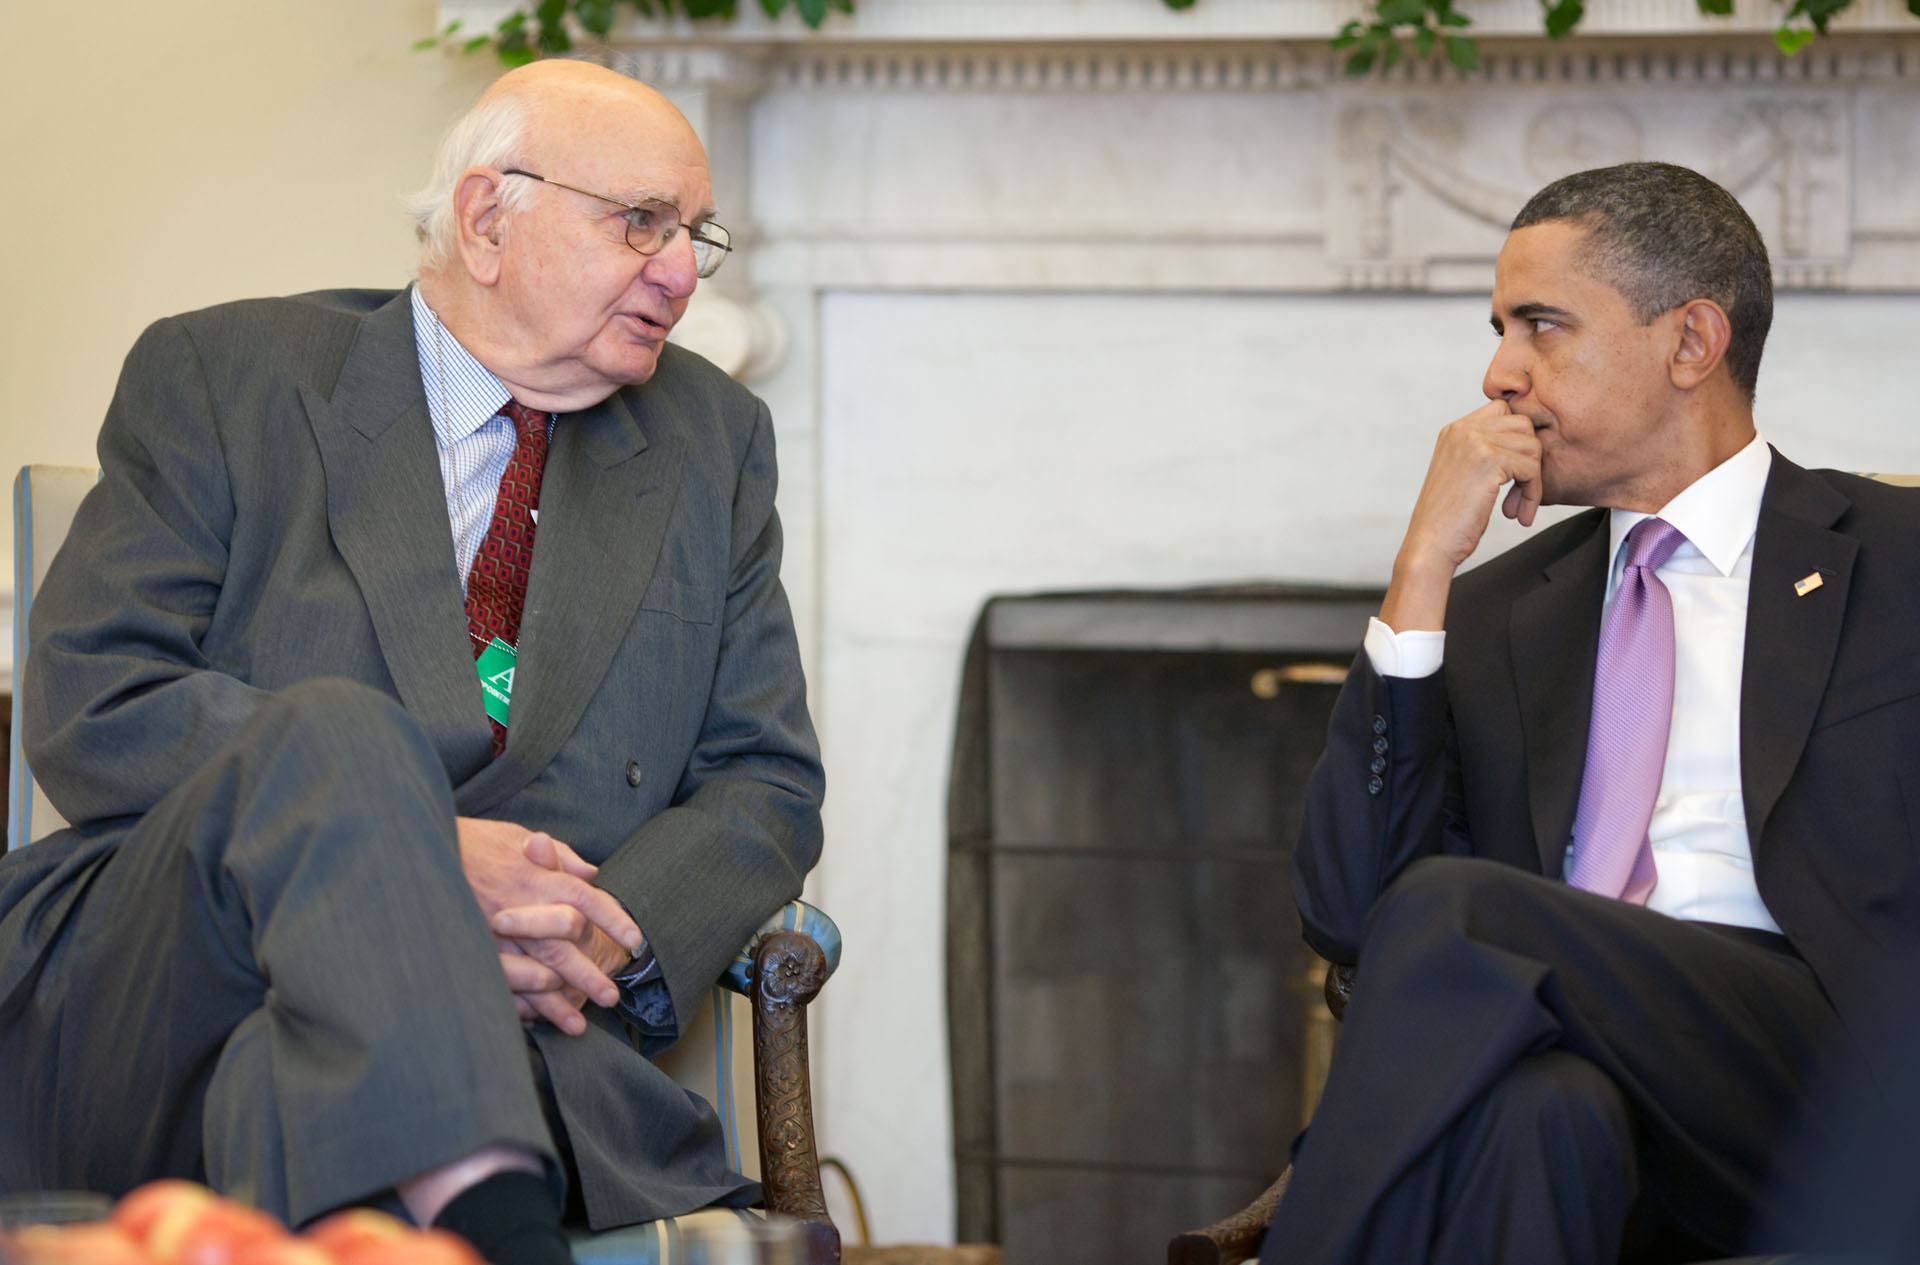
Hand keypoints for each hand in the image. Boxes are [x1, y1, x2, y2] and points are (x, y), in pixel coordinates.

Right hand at [457, 818, 641, 1034]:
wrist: (413, 849)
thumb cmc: (468, 841)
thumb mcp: (512, 836)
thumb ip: (555, 855)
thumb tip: (590, 872)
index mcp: (533, 876)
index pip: (585, 899)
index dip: (614, 919)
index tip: (636, 939)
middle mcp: (516, 906)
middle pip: (562, 946)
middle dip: (588, 975)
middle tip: (611, 998)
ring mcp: (489, 934)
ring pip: (531, 975)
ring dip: (555, 1003)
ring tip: (577, 1025)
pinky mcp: (466, 953)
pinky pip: (496, 986)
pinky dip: (516, 1006)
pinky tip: (533, 1023)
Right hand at [1379, 400, 1541, 632]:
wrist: (1429, 545)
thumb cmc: (1447, 519)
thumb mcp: (1462, 474)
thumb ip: (1484, 452)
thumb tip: (1527, 442)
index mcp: (1454, 431)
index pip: (1503, 410)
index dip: (1517, 438)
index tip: (1515, 471)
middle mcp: (1463, 430)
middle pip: (1522, 424)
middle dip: (1529, 459)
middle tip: (1520, 492)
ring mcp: (1475, 442)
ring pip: (1532, 445)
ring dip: (1533, 479)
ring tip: (1518, 507)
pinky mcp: (1490, 460)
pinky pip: (1532, 468)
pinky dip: (1533, 494)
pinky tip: (1519, 515)